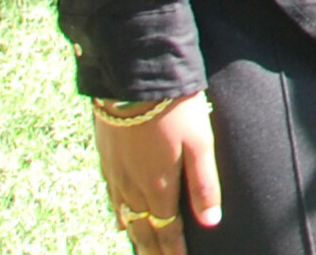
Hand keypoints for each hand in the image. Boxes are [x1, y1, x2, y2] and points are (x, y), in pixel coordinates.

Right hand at [92, 97, 221, 254]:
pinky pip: (111, 197)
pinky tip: (120, 219)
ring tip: (143, 249)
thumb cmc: (173, 108)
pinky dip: (118, 215)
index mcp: (158, 186)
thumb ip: (204, 184)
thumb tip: (210, 222)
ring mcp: (115, 172)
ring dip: (135, 235)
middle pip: (142, 228)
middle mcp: (132, 185)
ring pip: (124, 215)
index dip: (172, 250)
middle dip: (152, 249)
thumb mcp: (199, 143)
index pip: (166, 229)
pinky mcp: (105, 156)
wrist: (132, 78)